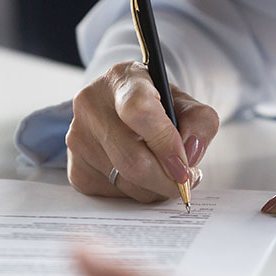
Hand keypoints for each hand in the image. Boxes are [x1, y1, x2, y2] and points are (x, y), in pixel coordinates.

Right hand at [67, 62, 218, 202]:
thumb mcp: (185, 103)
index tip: (185, 167)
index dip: (165, 144)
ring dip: (155, 188)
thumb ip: (201, 123)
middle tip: (186, 180)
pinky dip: (136, 193)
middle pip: (133, 160)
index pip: (139, 111)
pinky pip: (115, 196)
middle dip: (167, 180)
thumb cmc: (156, 106)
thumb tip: (189, 155)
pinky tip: (140, 176)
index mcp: (122, 79)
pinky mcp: (75, 168)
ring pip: (127, 184)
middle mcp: (90, 105)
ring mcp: (78, 138)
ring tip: (163, 172)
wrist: (120, 110)